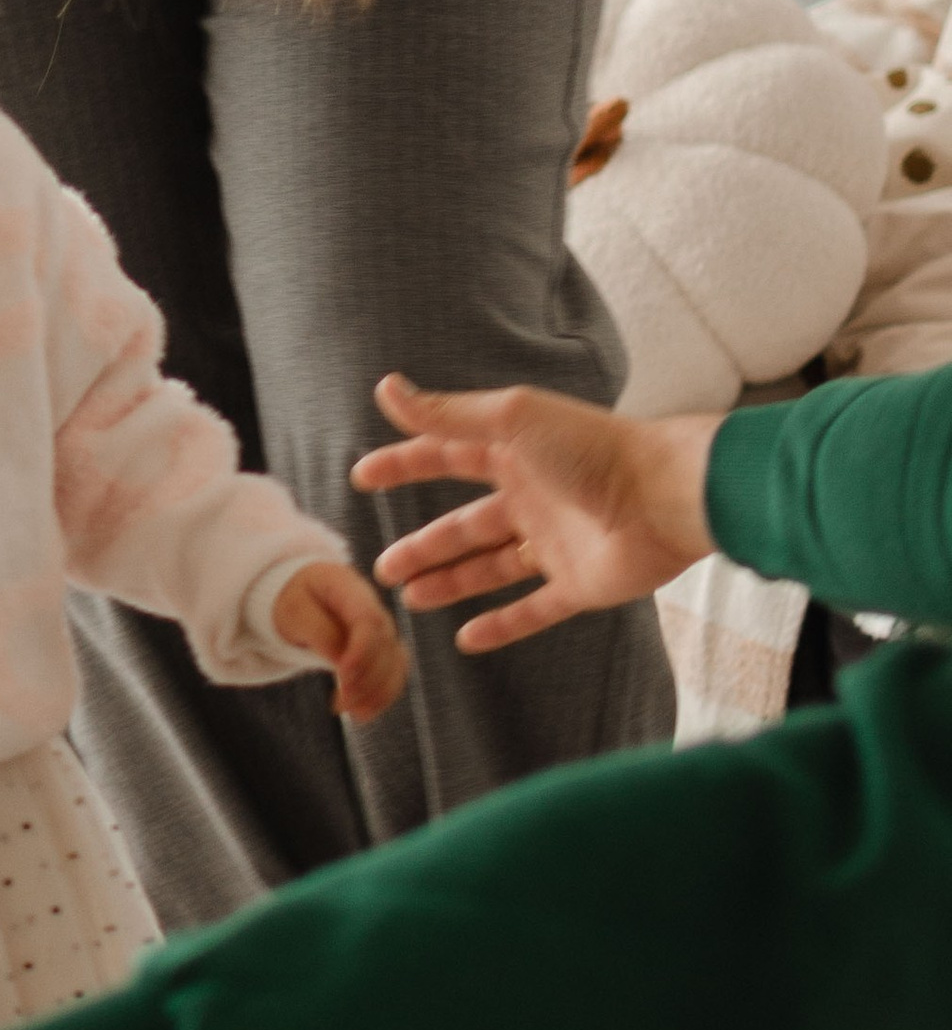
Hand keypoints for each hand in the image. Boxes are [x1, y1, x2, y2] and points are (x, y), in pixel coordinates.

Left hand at [271, 557, 406, 722]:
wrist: (301, 598)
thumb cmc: (294, 600)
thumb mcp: (295, 611)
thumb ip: (320, 632)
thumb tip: (341, 663)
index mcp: (349, 588)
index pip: (369, 620)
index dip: (361, 651)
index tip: (342, 675)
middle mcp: (374, 608)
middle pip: (385, 646)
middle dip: (366, 678)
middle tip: (340, 703)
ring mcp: (382, 630)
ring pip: (395, 664)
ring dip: (377, 692)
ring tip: (351, 713)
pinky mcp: (383, 652)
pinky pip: (393, 675)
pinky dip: (382, 696)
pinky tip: (361, 713)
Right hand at [351, 372, 721, 651]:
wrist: (666, 497)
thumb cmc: (591, 450)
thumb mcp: (512, 420)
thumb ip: (448, 413)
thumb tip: (386, 389)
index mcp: (516, 454)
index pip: (447, 457)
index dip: (405, 464)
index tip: (363, 477)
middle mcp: (532, 498)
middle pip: (465, 525)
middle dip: (424, 545)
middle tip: (382, 568)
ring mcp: (555, 545)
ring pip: (491, 568)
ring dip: (450, 583)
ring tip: (410, 599)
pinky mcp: (580, 586)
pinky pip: (534, 610)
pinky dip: (501, 626)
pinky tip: (466, 640)